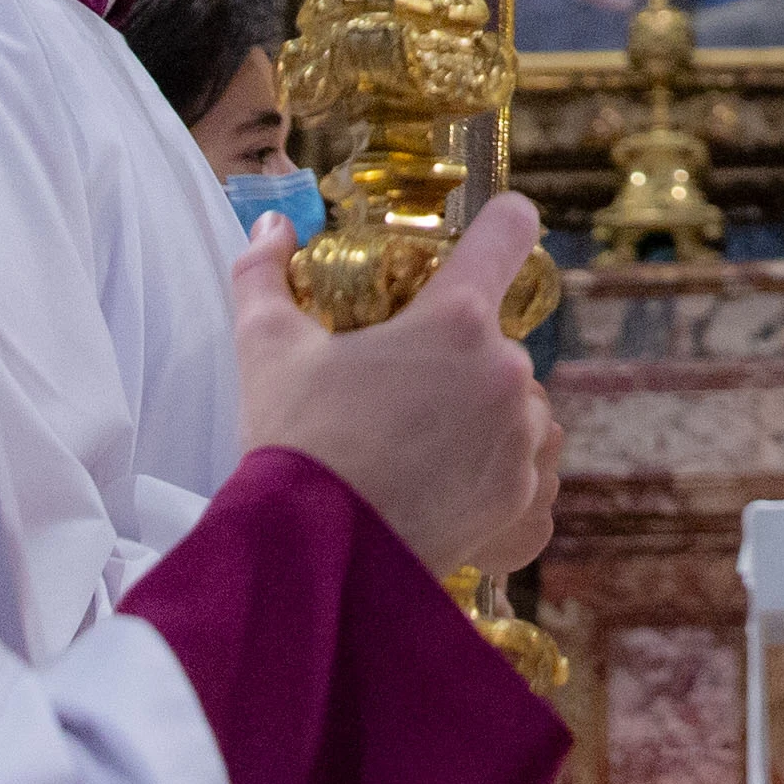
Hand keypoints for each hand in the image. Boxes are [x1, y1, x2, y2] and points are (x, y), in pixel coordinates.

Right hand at [229, 191, 564, 582]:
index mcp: (456, 319)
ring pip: (515, 399)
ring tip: (415, 439)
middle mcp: (504, 371)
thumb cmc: (294, 444)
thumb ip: (263, 273)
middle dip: (455, 353)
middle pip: (497, 335)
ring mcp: (520, 437)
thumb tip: (271, 227)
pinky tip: (434, 480)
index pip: (509, 230)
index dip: (498, 224)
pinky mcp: (520, 495)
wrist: (313, 559)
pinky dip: (487, 464)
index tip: (486, 236)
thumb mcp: (266, 348)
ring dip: (481, 409)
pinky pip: (520, 460)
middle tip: (399, 386)